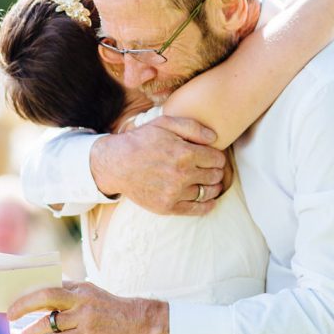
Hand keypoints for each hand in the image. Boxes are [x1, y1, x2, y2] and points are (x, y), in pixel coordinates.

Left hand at [7, 279, 168, 333]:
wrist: (142, 326)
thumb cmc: (115, 314)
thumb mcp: (94, 297)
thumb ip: (73, 297)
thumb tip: (46, 301)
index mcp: (81, 287)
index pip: (50, 283)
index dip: (30, 290)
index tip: (15, 296)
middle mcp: (81, 299)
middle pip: (44, 296)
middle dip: (22, 304)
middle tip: (9, 314)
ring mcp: (84, 317)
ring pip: (48, 322)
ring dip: (29, 331)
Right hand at [89, 116, 227, 215]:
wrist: (116, 164)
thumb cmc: (141, 141)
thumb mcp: (165, 123)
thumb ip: (192, 127)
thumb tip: (215, 137)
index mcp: (184, 153)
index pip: (217, 159)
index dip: (217, 157)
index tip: (213, 157)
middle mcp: (182, 175)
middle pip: (214, 176)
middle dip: (216, 171)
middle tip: (211, 169)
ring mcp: (174, 193)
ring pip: (207, 192)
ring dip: (213, 187)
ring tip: (210, 183)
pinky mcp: (167, 206)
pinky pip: (196, 209)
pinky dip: (207, 205)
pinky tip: (209, 200)